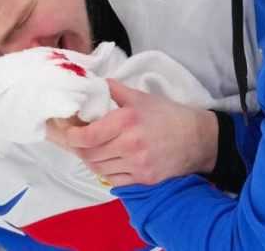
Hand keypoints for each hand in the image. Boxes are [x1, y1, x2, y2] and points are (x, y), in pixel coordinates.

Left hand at [46, 79, 218, 186]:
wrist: (199, 139)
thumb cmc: (169, 115)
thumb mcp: (142, 97)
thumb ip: (115, 91)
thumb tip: (92, 85)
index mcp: (127, 121)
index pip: (86, 137)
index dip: (70, 136)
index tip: (64, 131)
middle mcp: (130, 145)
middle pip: (89, 154)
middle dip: (77, 148)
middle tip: (73, 139)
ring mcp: (137, 165)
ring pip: (99, 169)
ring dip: (91, 159)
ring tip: (92, 148)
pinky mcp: (144, 180)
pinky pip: (113, 180)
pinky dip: (105, 171)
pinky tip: (108, 161)